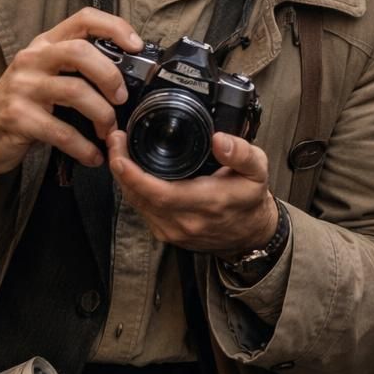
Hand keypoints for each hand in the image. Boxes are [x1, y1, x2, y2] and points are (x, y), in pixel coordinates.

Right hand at [0, 7, 142, 193]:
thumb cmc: (24, 103)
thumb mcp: (47, 74)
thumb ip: (78, 68)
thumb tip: (128, 74)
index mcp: (45, 44)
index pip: (82, 19)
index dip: (114, 27)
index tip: (136, 46)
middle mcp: (32, 59)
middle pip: (80, 52)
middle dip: (110, 75)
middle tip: (121, 98)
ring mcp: (22, 87)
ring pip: (75, 91)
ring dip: (102, 115)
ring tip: (108, 132)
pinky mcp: (18, 118)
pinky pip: (62, 132)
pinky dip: (84, 147)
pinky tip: (93, 156)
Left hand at [108, 131, 279, 254]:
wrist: (251, 234)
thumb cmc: (250, 199)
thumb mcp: (258, 170)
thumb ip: (242, 153)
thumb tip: (219, 140)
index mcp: (207, 203)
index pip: (160, 192)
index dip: (134, 175)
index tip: (120, 154)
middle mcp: (186, 221)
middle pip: (140, 197)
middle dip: (121, 168)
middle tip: (115, 139)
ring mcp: (173, 230)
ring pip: (137, 203)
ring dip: (123, 178)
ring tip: (119, 149)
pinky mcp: (166, 234)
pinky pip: (141, 210)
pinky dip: (132, 189)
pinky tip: (130, 171)